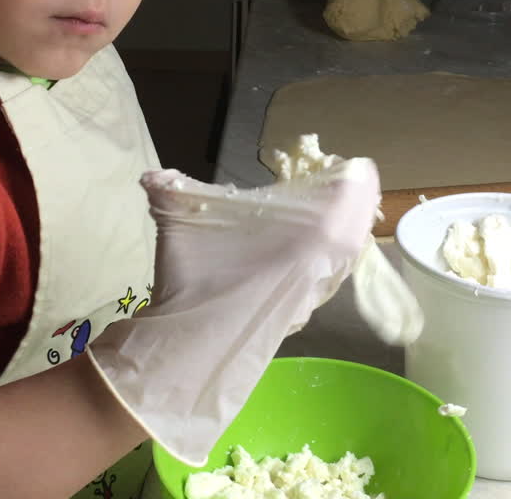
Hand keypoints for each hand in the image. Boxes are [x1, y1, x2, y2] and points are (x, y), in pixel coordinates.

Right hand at [88, 159, 380, 465]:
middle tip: (332, 185)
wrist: (196, 346)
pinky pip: (331, 276)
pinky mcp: (304, 313)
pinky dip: (327, 258)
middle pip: (360, 219)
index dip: (351, 173)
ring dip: (341, 230)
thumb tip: (151, 177)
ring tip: (319, 216)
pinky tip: (299, 256)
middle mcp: (329, 259)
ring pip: (349, 252)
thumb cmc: (200, 273)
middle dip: (351, 199)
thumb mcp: (181, 219)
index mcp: (317, 227)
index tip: (337, 164)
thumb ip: (171, 189)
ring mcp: (320, 291)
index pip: (356, 188)